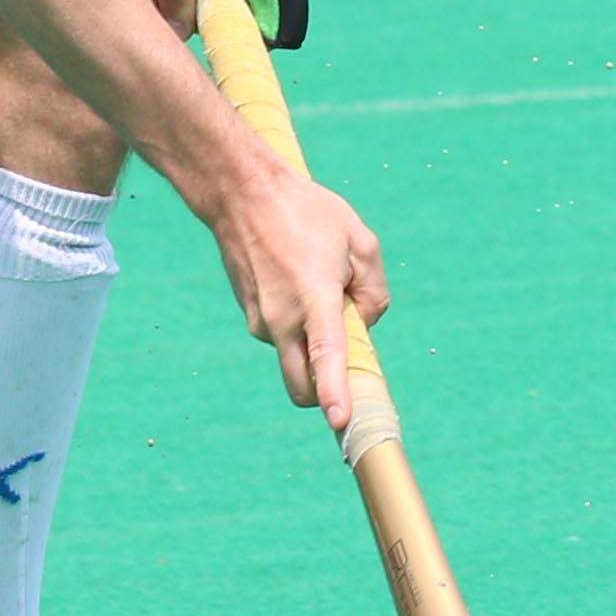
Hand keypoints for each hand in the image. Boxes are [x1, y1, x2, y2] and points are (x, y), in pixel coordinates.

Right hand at [195, 148, 386, 435]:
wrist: (241, 193)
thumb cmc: (306, 211)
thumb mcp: (361, 240)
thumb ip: (373, 290)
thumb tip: (362, 322)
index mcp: (313, 297)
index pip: (326, 355)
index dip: (335, 392)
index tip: (341, 421)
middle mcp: (281, 318)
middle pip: (301, 386)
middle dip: (325, 394)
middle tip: (345, 358)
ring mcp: (259, 321)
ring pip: (294, 356)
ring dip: (313, 343)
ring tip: (317, 287)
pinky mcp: (249, 316)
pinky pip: (281, 335)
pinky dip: (297, 325)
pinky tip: (296, 281)